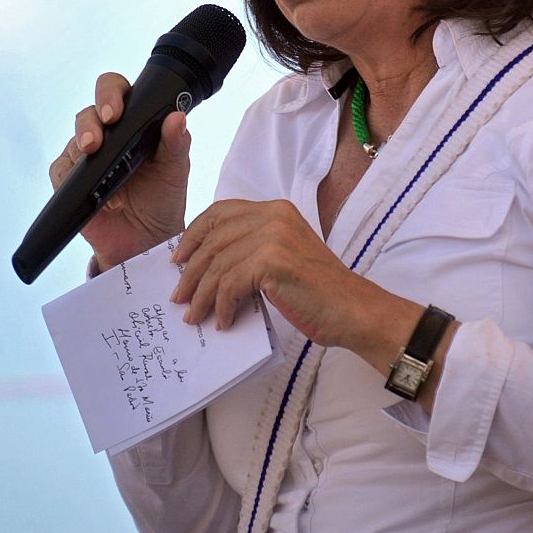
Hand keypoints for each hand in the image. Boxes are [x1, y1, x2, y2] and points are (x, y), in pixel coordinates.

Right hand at [49, 72, 191, 269]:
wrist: (146, 242)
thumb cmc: (162, 199)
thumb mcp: (175, 171)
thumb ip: (176, 144)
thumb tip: (177, 117)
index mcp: (132, 123)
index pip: (115, 92)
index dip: (110, 93)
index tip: (115, 110)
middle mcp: (107, 136)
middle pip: (87, 114)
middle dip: (90, 122)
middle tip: (98, 136)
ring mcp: (86, 158)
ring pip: (73, 140)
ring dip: (82, 147)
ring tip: (99, 165)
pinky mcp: (70, 181)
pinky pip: (60, 169)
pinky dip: (72, 175)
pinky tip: (92, 190)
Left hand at [170, 200, 418, 366]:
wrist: (354, 310)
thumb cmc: (319, 292)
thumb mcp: (282, 258)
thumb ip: (251, 251)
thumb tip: (206, 268)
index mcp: (275, 210)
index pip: (220, 212)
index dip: (193, 234)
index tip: (178, 259)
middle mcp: (273, 216)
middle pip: (213, 238)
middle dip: (190, 270)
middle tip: (180, 296)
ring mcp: (273, 237)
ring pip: (217, 264)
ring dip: (202, 294)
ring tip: (195, 316)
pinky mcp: (273, 262)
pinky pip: (230, 284)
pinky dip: (222, 306)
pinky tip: (224, 322)